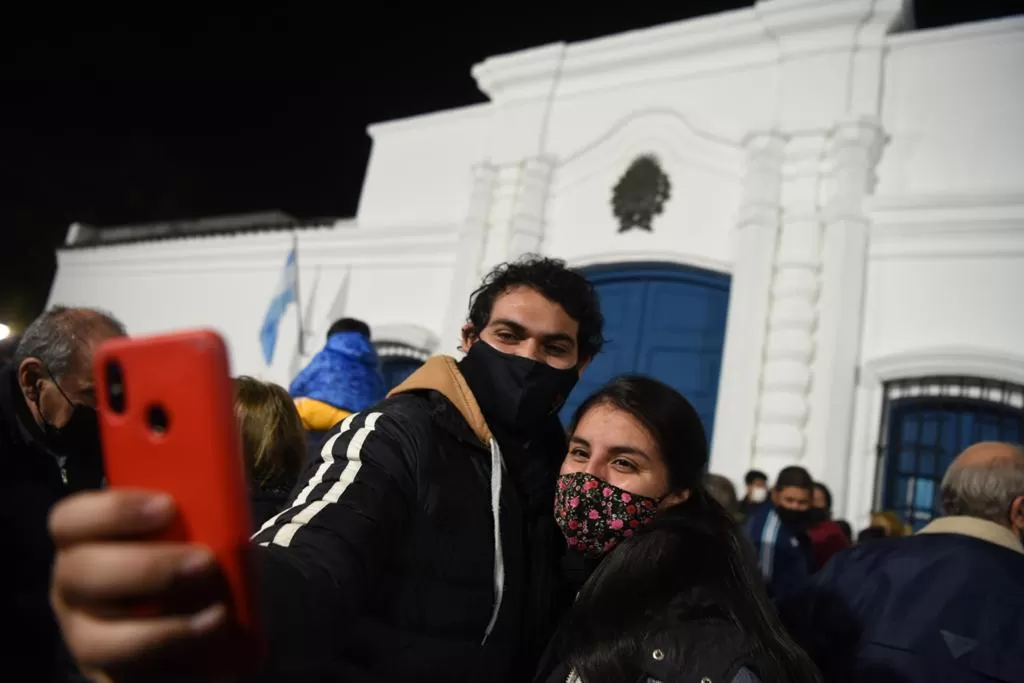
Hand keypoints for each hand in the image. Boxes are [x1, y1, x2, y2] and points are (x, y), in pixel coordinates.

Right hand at [50, 489, 236, 681]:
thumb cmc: (189, 554)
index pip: (69, 520)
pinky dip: (177, 674)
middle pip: (83, 575)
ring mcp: (86, 637)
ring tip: (217, 617)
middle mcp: (74, 590)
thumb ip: (190, 512)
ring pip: (101, 640)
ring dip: (163, 630)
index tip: (167, 507)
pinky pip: (131, 681)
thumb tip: (222, 493)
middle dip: (147, 568)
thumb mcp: (186, 530)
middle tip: (204, 562)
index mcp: (84, 543)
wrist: (204, 608)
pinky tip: (213, 665)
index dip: (112, 511)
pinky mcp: (110, 677)